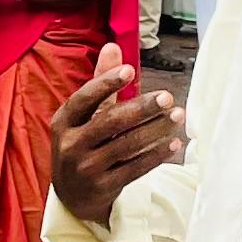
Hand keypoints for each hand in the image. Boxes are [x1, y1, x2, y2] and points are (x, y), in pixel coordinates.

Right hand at [49, 67, 177, 222]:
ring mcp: (86, 168)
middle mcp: (71, 144)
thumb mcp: (82, 115)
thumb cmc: (81, 144)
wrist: (72, 195)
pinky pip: (135, 168)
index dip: (106, 84)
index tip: (130, 71)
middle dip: (142, 108)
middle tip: (167, 97)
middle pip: (110, 121)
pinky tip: (173, 143)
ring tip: (177, 116)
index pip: (85, 99)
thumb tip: (113, 46)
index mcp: (64, 121)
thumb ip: (99, 82)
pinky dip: (156, 155)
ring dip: (156, 129)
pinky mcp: (103, 187)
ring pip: (127, 145)